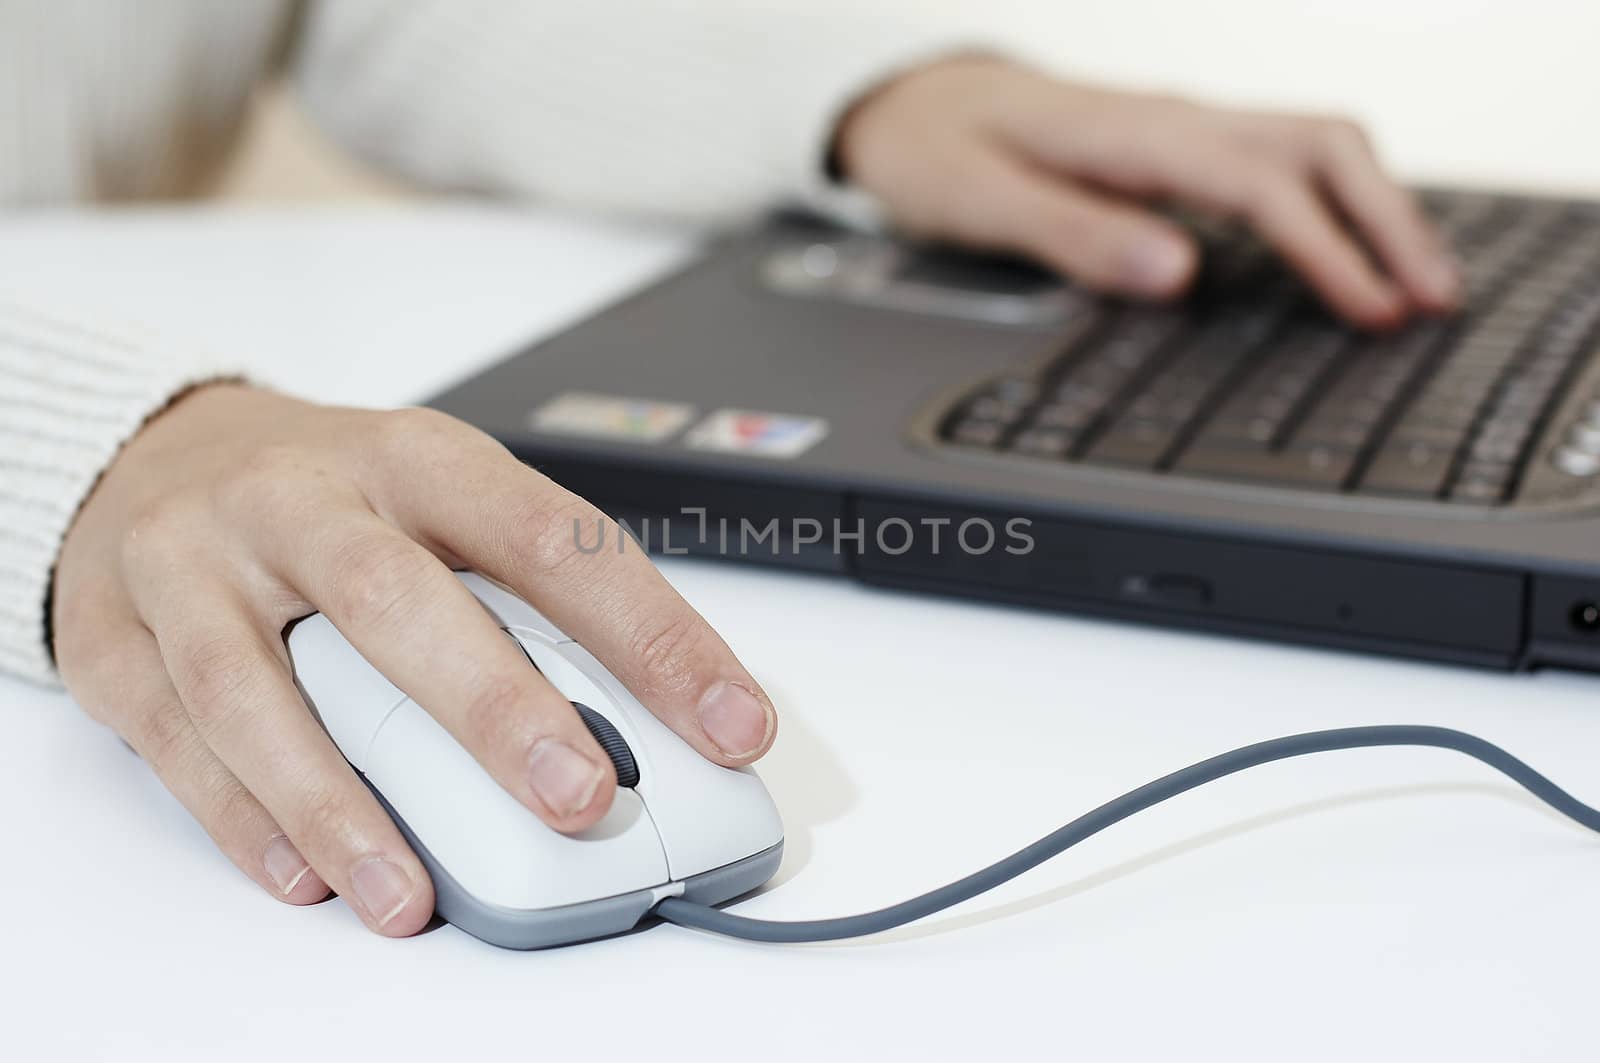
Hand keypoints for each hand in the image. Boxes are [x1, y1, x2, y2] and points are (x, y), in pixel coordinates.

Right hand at [52, 384, 776, 934]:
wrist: (155, 453)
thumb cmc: (336, 498)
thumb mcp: (440, 505)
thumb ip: (529, 599)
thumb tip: (655, 720)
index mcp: (416, 459)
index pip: (551, 537)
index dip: (651, 632)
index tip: (731, 721)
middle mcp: (303, 499)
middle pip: (401, 600)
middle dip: (495, 708)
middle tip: (578, 798)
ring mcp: (198, 564)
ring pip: (262, 686)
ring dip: (345, 803)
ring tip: (414, 893)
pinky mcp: (118, 638)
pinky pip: (179, 739)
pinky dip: (246, 819)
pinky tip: (311, 876)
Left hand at [835, 57, 1459, 328]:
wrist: (912, 104)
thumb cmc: (937, 151)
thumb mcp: (978, 202)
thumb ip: (1073, 236)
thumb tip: (1177, 275)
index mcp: (1129, 135)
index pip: (1259, 184)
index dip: (1326, 249)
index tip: (1373, 309)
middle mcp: (1171, 120)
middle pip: (1318, 145)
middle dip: (1388, 220)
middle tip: (1437, 299)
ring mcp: (1180, 129)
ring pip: (1313, 144)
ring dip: (1376, 207)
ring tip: (1421, 283)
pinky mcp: (1177, 148)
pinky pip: (1283, 159)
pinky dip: (1336, 202)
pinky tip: (1352, 248)